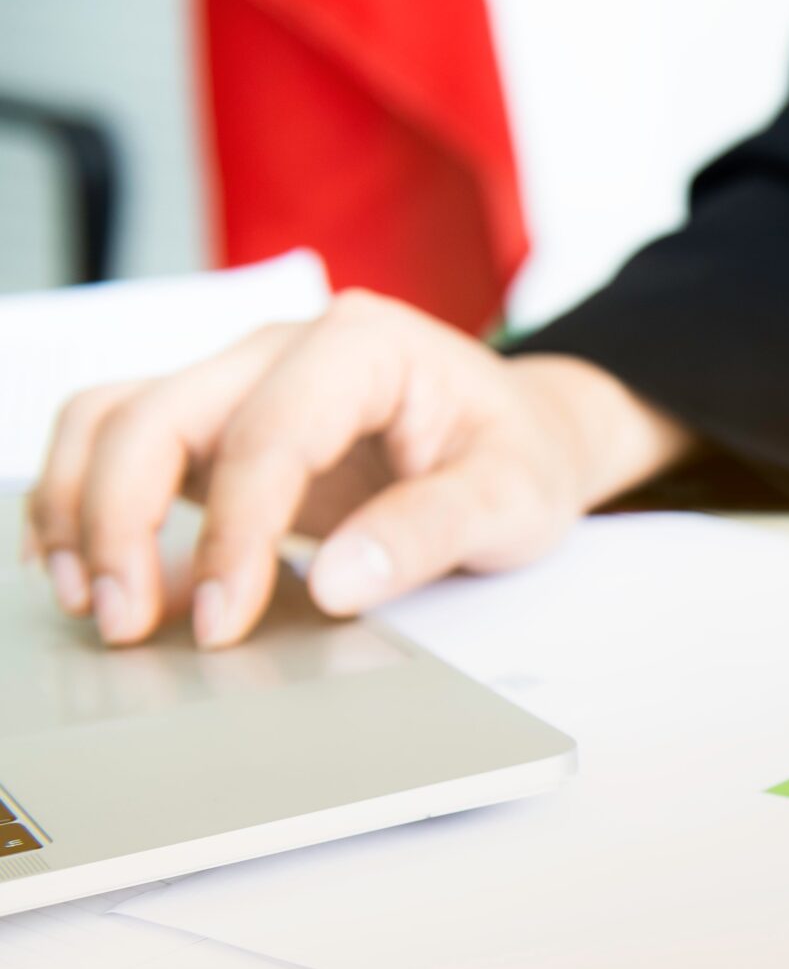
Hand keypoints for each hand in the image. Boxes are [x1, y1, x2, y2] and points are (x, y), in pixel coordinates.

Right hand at [23, 292, 692, 647]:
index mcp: (362, 345)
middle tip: (127, 623)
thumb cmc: (521, 454)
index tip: (224, 621)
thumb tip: (336, 582)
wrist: (527, 431)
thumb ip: (430, 532)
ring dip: (81, 508)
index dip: (232, 535)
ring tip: (93, 603)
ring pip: (113, 419)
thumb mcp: (513, 496)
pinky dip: (85, 501)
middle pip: (155, 414)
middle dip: (120, 521)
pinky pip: (120, 442)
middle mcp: (282, 347)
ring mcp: (240, 379)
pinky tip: (86, 571)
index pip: (267, 437)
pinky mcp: (219, 421)